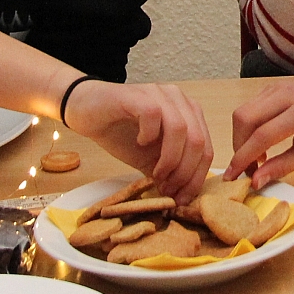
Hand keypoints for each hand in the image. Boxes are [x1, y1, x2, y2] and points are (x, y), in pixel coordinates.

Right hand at [64, 81, 213, 204]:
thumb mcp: (150, 159)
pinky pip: (154, 115)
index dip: (196, 178)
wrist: (87, 111)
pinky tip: (140, 143)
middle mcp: (180, 101)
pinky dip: (150, 136)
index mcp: (189, 115)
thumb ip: (168, 172)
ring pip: (181, 129)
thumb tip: (181, 198)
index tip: (181, 199)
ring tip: (155, 174)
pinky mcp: (138, 95)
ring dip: (170, 160)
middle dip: (185, 173)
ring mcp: (160, 94)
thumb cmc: (121, 133)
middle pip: (198, 141)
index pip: (206, 149)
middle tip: (167, 190)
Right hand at [226, 77, 293, 189]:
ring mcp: (279, 87)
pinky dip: (248, 128)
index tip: (233, 177)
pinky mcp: (273, 87)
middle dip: (238, 146)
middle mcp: (288, 94)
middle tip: (248, 169)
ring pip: (243, 111)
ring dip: (241, 138)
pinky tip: (261, 143)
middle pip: (245, 118)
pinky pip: (250, 107)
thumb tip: (255, 181)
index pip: (263, 134)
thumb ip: (283, 166)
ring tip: (257, 158)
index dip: (244, 158)